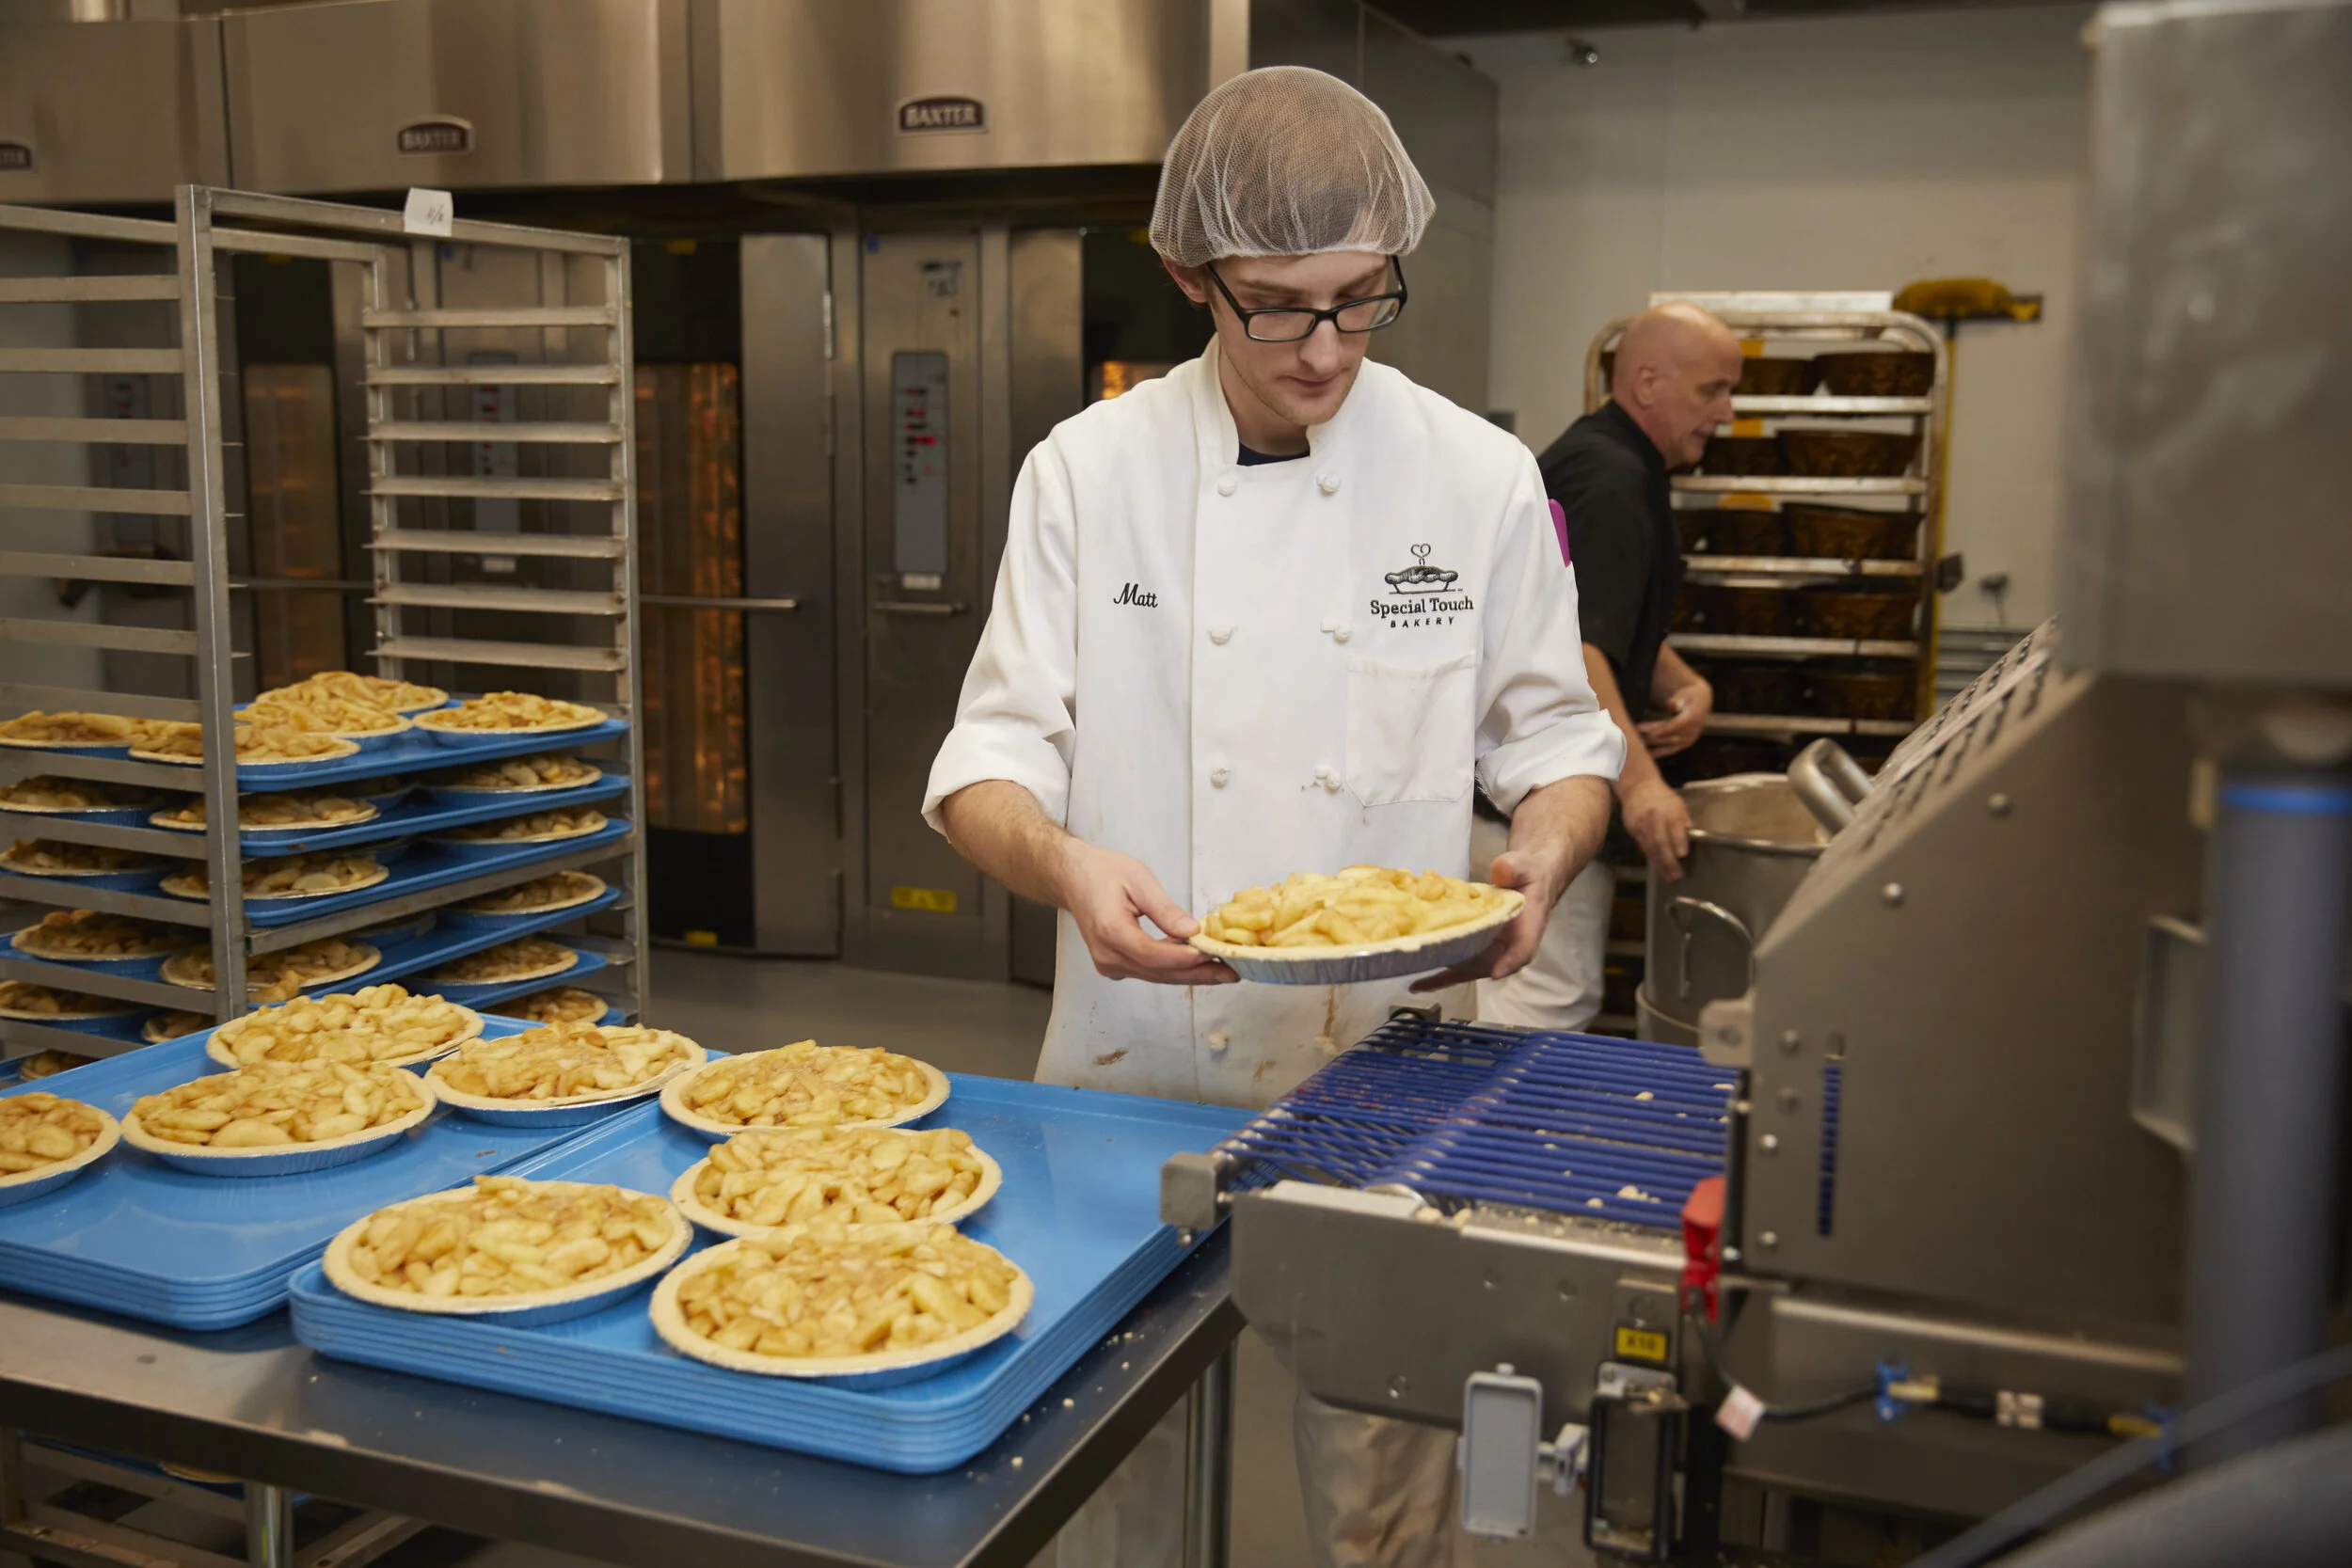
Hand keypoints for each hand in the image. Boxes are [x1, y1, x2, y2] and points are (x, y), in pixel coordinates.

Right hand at [1054, 841, 1235, 985]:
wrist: (1073, 878)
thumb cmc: (1102, 872)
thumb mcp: (1138, 879)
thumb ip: (1164, 909)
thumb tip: (1192, 931)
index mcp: (1110, 931)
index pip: (1153, 955)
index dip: (1185, 959)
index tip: (1213, 955)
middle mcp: (1107, 955)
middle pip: (1159, 972)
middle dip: (1198, 974)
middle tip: (1230, 973)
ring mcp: (1108, 964)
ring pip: (1156, 976)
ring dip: (1190, 974)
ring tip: (1222, 971)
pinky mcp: (1113, 965)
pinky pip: (1149, 971)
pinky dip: (1174, 969)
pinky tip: (1197, 964)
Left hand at [1409, 846, 1565, 993]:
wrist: (1523, 879)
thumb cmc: (1526, 873)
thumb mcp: (1523, 866)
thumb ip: (1513, 868)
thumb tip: (1500, 872)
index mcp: (1527, 928)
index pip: (1523, 949)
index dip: (1510, 962)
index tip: (1495, 972)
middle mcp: (1509, 945)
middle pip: (1488, 965)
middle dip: (1462, 970)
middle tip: (1435, 972)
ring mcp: (1491, 948)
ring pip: (1471, 968)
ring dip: (1447, 974)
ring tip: (1418, 984)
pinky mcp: (1476, 945)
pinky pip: (1460, 961)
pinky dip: (1441, 971)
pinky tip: (1419, 981)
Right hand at [1620, 776, 1691, 881]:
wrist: (1638, 787)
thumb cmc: (1664, 798)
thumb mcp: (1679, 805)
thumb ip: (1684, 823)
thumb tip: (1691, 841)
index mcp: (1670, 809)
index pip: (1674, 826)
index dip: (1678, 841)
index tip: (1683, 855)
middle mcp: (1654, 817)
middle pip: (1660, 841)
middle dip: (1668, 860)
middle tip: (1676, 876)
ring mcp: (1641, 824)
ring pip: (1650, 847)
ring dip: (1660, 864)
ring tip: (1668, 877)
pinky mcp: (1633, 829)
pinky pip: (1643, 847)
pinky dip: (1651, 859)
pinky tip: (1658, 868)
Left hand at [1637, 680, 1711, 758]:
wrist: (1702, 702)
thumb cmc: (1690, 696)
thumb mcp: (1685, 694)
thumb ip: (1677, 700)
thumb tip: (1671, 705)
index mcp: (1692, 717)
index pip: (1674, 725)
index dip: (1661, 729)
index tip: (1647, 732)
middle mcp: (1692, 731)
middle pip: (1669, 734)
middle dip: (1651, 735)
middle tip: (1634, 735)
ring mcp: (1689, 739)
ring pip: (1668, 743)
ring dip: (1653, 744)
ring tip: (1637, 744)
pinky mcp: (1686, 743)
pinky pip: (1671, 749)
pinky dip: (1660, 752)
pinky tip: (1648, 755)